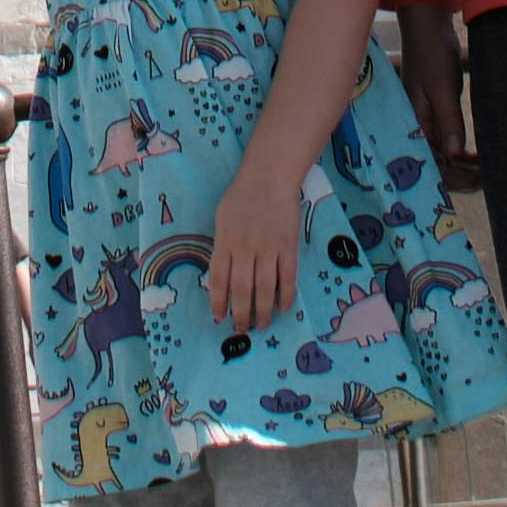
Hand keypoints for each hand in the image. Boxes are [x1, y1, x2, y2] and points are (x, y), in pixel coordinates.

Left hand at [203, 148, 306, 340]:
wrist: (269, 176)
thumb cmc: (241, 196)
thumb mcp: (222, 218)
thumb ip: (222, 245)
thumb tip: (220, 276)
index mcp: (225, 241)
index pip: (219, 279)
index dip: (218, 301)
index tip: (219, 317)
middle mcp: (245, 248)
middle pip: (242, 289)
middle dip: (241, 313)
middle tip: (241, 330)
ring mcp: (268, 248)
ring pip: (264, 288)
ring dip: (262, 310)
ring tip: (261, 324)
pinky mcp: (288, 246)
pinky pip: (287, 277)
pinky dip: (285, 295)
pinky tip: (283, 307)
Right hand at [398, 9, 475, 190]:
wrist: (429, 29)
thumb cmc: (432, 54)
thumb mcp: (442, 88)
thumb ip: (449, 120)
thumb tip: (455, 154)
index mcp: (414, 122)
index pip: (431, 162)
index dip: (453, 177)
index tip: (478, 181)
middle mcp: (418, 126)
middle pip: (437, 163)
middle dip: (461, 176)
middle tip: (488, 179)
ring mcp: (427, 120)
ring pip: (444, 154)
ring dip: (463, 166)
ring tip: (486, 171)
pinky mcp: (436, 114)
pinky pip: (447, 140)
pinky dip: (461, 152)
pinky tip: (477, 157)